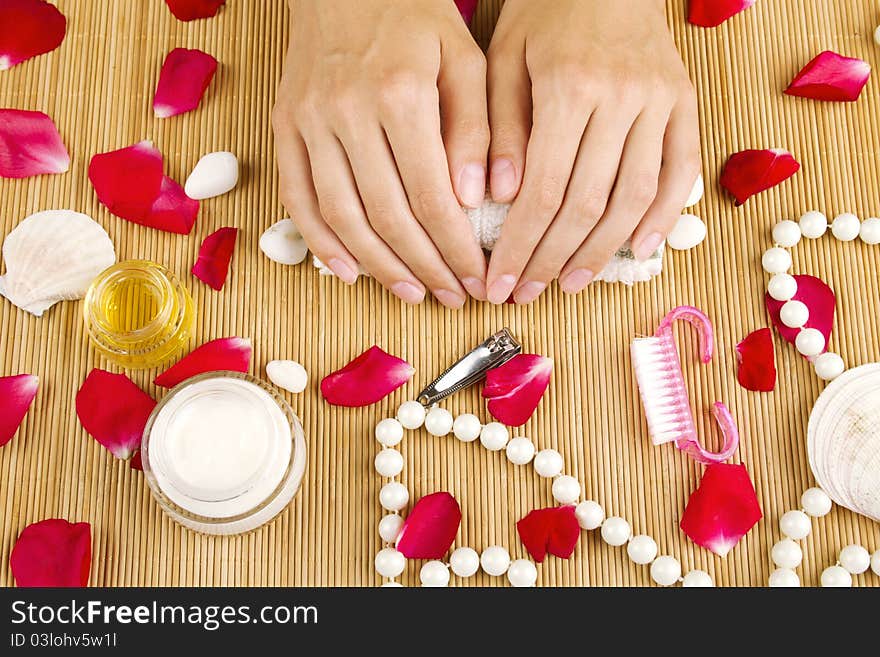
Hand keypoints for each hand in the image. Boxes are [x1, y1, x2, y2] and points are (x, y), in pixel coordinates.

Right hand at [273, 0, 489, 307]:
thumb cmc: (413, 16)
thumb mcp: (464, 57)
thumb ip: (475, 128)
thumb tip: (476, 200)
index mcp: (400, 93)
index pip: (431, 196)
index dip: (455, 249)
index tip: (477, 278)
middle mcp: (347, 111)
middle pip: (387, 216)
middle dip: (424, 266)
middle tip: (452, 295)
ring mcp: (308, 121)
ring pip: (342, 216)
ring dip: (378, 266)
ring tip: (411, 293)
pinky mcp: (284, 126)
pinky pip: (298, 197)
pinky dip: (321, 242)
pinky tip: (349, 271)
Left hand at [484, 0, 699, 303]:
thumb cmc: (546, 11)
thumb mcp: (503, 59)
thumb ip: (500, 129)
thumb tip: (500, 200)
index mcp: (570, 87)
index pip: (543, 191)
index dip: (520, 247)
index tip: (499, 282)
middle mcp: (622, 98)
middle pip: (587, 204)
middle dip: (552, 259)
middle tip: (526, 293)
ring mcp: (661, 102)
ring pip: (634, 198)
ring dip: (602, 251)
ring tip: (572, 284)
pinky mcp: (684, 103)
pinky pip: (680, 171)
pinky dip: (662, 216)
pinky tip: (639, 249)